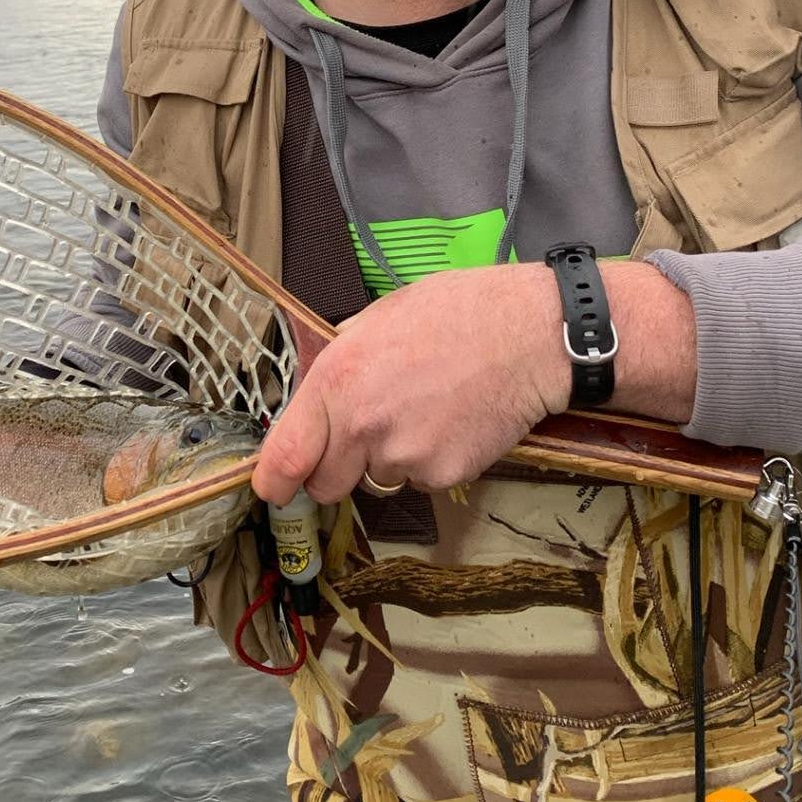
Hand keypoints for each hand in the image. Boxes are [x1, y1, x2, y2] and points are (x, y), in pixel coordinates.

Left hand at [252, 259, 697, 507]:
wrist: (529, 335)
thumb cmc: (456, 313)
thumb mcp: (377, 318)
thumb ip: (339, 362)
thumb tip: (315, 396)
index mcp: (337, 380)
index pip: (284, 457)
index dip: (273, 481)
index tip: (273, 488)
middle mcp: (363, 425)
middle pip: (325, 485)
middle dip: (336, 469)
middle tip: (365, 435)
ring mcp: (404, 456)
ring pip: (376, 481)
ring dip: (388, 459)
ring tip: (423, 410)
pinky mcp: (442, 475)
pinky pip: (419, 480)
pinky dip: (429, 460)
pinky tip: (450, 421)